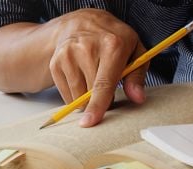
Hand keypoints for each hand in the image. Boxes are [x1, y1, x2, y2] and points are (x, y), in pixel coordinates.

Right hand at [48, 9, 147, 127]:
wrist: (82, 23)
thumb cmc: (113, 39)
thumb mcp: (134, 51)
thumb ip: (137, 76)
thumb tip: (137, 97)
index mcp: (112, 45)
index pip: (103, 84)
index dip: (98, 105)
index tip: (91, 121)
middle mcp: (87, 48)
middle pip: (90, 94)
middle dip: (100, 100)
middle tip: (107, 88)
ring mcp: (68, 55)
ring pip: (77, 97)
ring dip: (86, 98)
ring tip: (93, 79)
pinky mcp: (55, 63)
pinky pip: (66, 94)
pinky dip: (75, 93)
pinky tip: (81, 77)